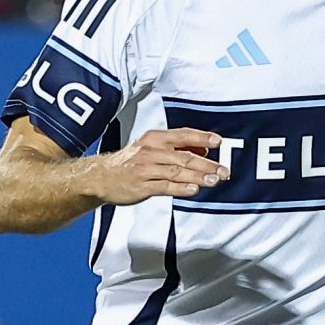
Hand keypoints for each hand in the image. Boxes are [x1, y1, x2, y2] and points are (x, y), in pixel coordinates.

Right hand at [93, 128, 226, 205]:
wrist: (101, 177)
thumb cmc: (130, 162)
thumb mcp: (152, 148)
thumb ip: (178, 148)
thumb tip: (205, 148)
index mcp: (155, 138)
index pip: (183, 135)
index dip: (202, 137)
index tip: (219, 142)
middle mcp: (151, 151)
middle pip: (184, 156)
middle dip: (207, 164)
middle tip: (223, 171)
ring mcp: (145, 169)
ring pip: (177, 171)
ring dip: (198, 177)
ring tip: (214, 181)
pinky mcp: (141, 186)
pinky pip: (164, 186)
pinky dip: (180, 188)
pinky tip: (193, 190)